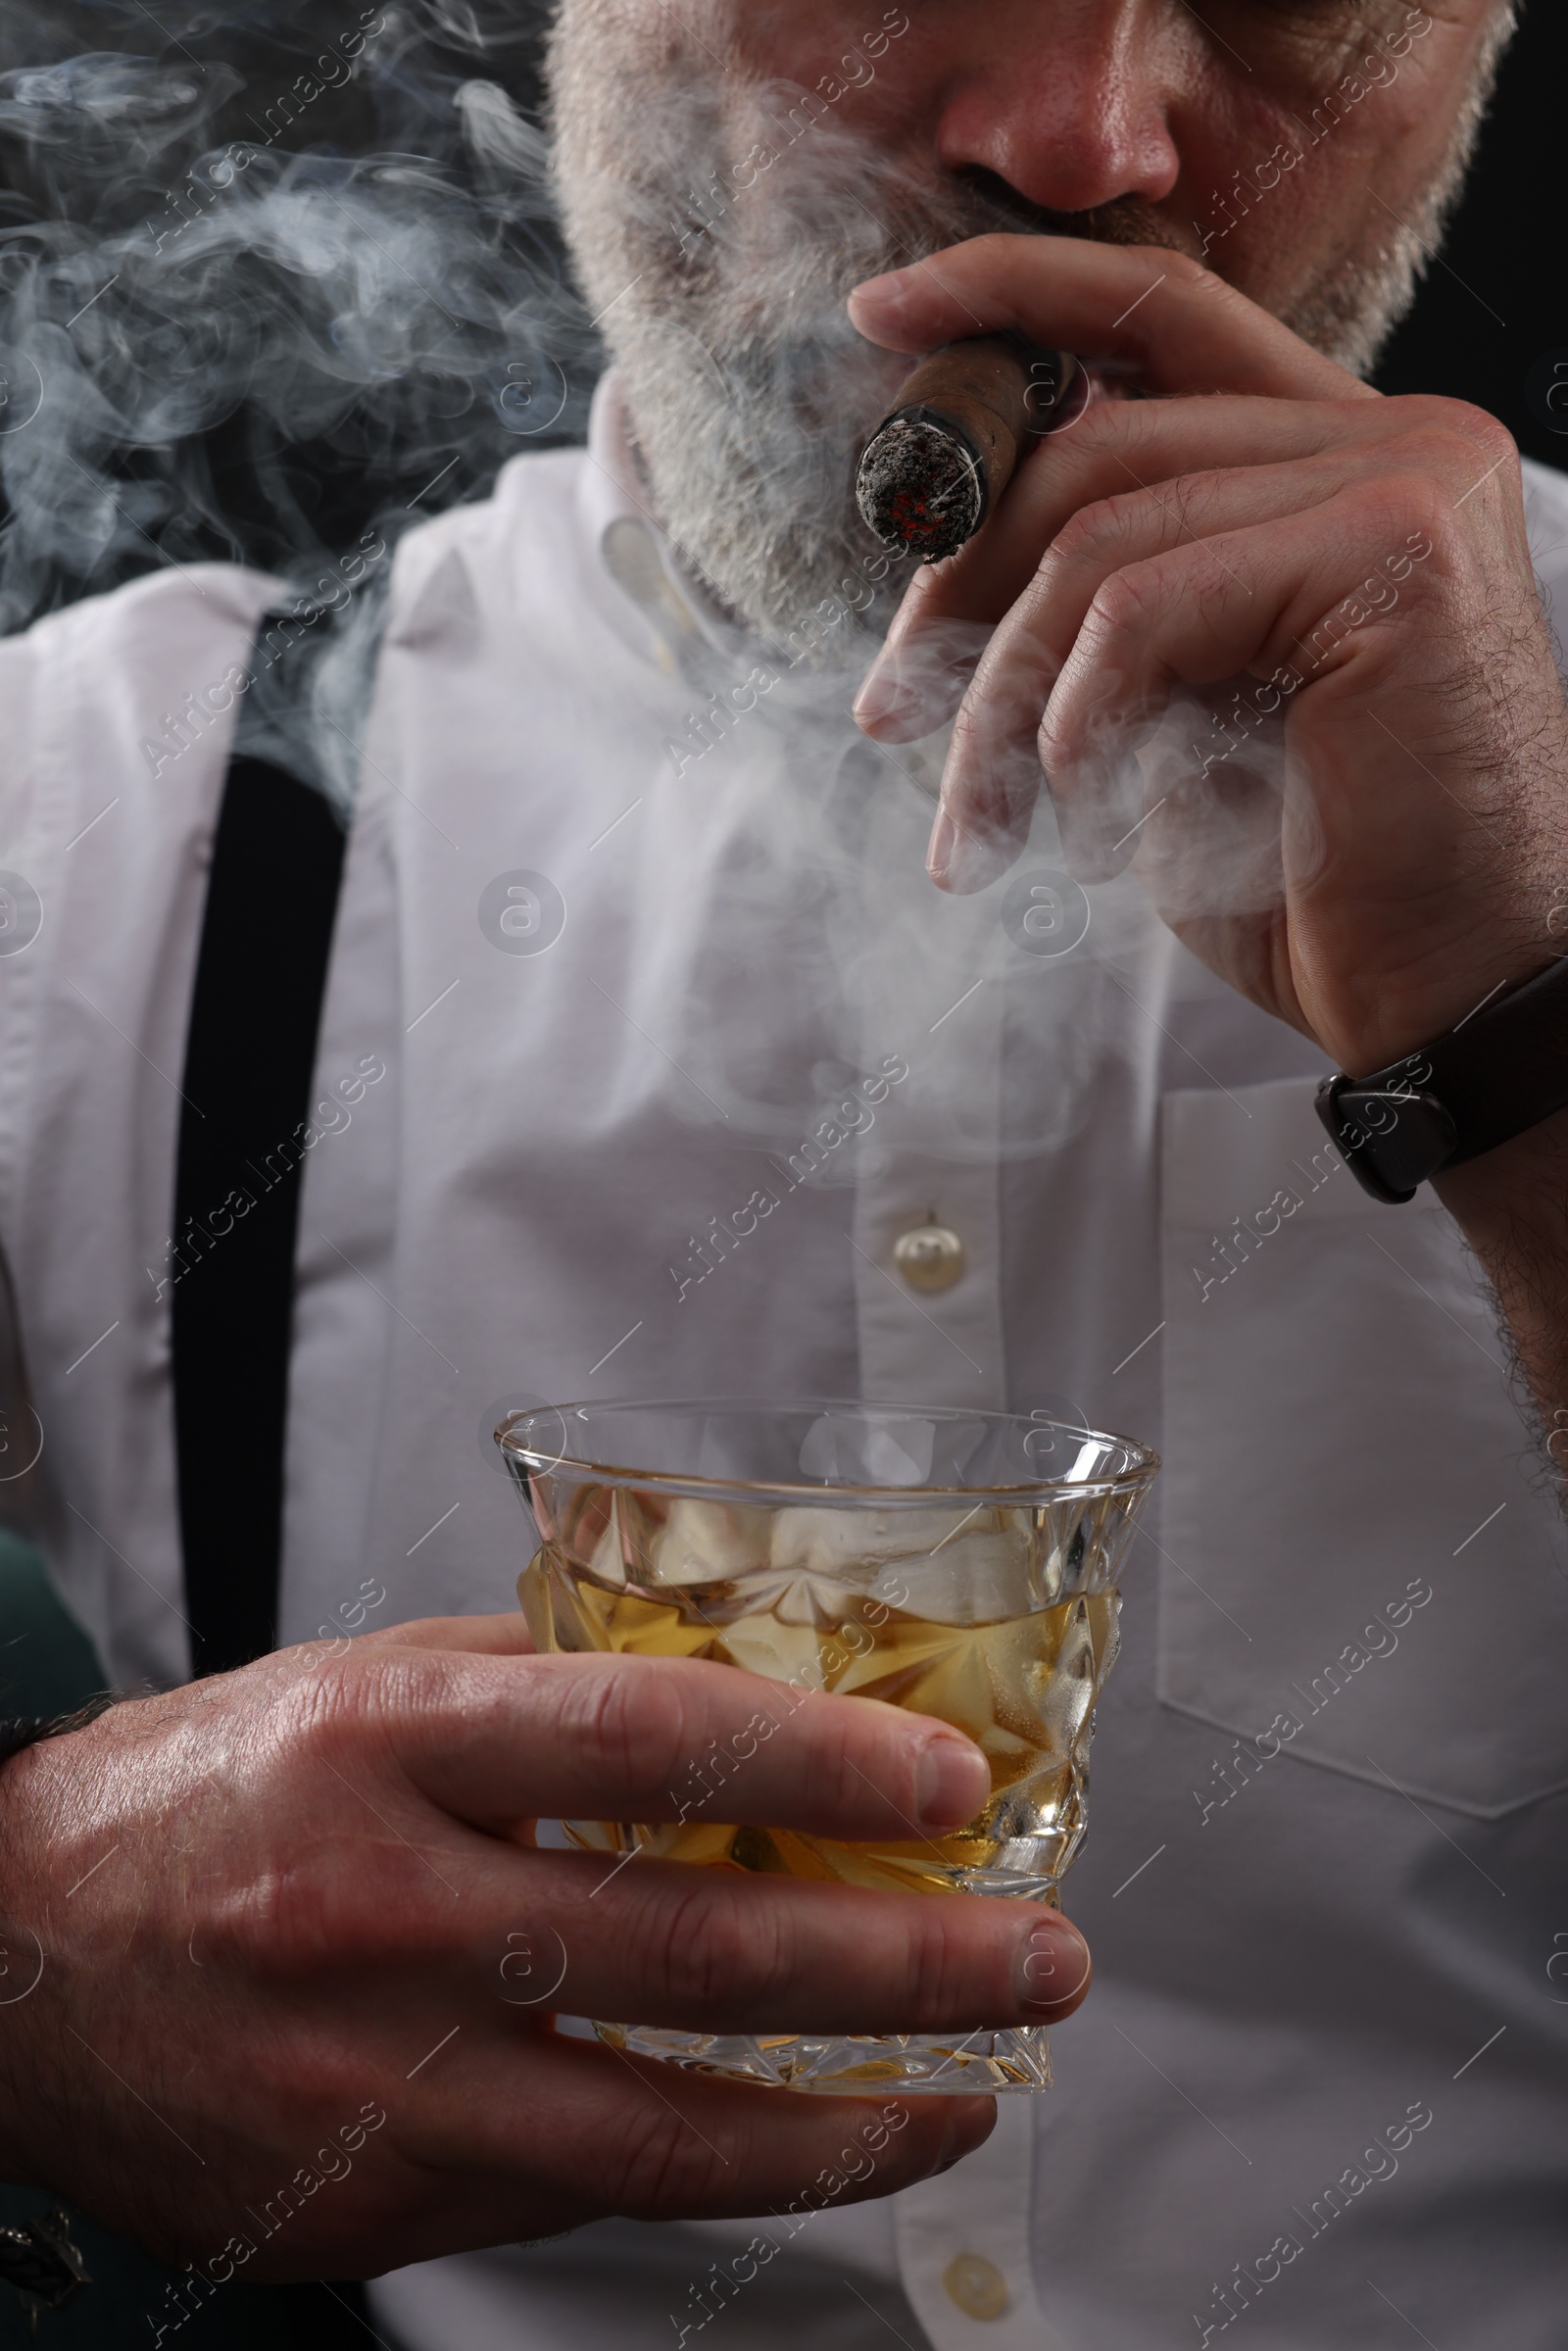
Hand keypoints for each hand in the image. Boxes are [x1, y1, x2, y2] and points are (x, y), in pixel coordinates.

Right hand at [0, 1615, 1088, 2278]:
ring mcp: (378, 2078)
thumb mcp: (355, 1681)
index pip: (642, 1739)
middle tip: (1038, 1953)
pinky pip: (587, 2192)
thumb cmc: (199, 1799)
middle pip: (695, 1952)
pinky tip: (814, 2145)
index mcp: (386, 1742)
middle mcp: (384, 1909)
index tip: (950, 1787)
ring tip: (978, 2088)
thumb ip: (533, 1684)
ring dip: (854, 2118)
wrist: (9, 1960)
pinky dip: (726, 2175)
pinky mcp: (371, 2197)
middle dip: (905, 1963)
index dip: (817, 1767)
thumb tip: (724, 1693)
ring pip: (664, 2130)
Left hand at [850, 235, 1567, 1075]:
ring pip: (1101, 534)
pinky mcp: (1395, 548)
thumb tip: (956, 555)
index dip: (1015, 297)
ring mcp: (1407, 476)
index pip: (1164, 318)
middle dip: (959, 583)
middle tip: (890, 712)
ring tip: (979, 824)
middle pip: (1099, 439)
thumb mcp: (1178, 716)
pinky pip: (1145, 606)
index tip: (888, 320)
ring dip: (1000, 695)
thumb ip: (1112, 605)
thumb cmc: (1319, 882)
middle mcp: (1395, 436)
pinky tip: (1090, 822)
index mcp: (1347, 457)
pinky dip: (1075, 723)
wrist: (1450, 1000)